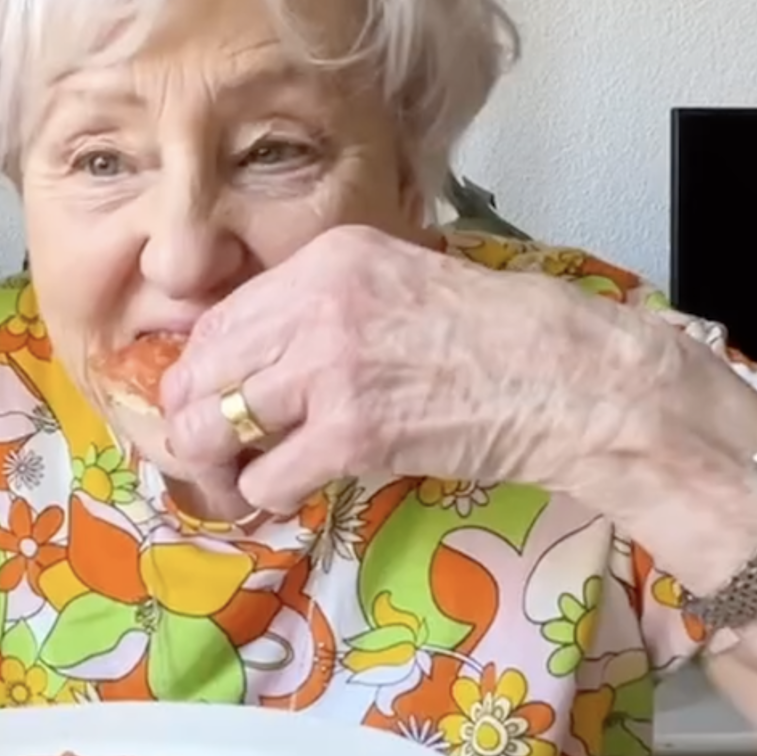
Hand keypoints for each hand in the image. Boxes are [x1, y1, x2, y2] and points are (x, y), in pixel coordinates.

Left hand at [161, 224, 674, 515]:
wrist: (563, 376)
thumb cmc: (488, 337)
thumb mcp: (392, 285)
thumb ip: (316, 310)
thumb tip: (246, 361)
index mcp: (323, 260)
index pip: (214, 323)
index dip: (198, 377)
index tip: (207, 406)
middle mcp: (314, 303)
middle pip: (198, 375)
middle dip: (193, 426)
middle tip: (214, 457)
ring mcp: (330, 367)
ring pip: (213, 429)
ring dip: (220, 469)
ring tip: (243, 481)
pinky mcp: (352, 432)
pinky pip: (264, 477)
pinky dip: (269, 496)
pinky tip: (296, 492)